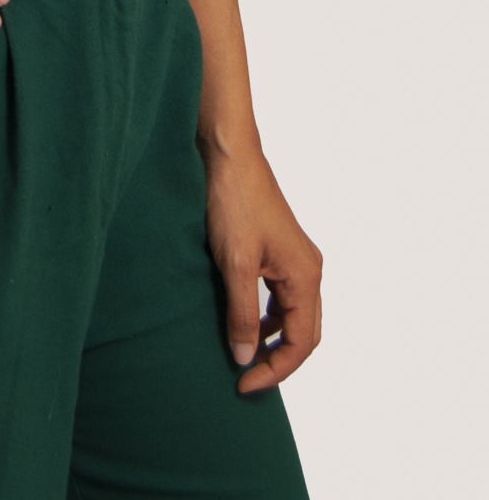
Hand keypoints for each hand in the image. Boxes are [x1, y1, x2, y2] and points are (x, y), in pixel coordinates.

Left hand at [203, 143, 322, 393]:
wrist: (229, 156)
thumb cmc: (234, 202)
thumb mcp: (235, 263)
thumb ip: (241, 313)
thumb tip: (244, 356)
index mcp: (306, 275)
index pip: (302, 343)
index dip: (276, 370)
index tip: (244, 383)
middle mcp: (309, 269)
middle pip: (305, 332)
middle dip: (279, 360)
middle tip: (246, 378)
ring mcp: (296, 258)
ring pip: (294, 315)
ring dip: (273, 339)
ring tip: (244, 356)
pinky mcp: (279, 250)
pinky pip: (281, 296)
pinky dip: (267, 316)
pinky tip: (244, 321)